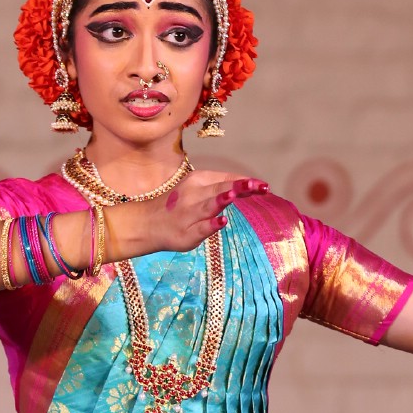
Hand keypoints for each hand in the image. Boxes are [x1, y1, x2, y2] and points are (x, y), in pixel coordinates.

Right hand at [125, 172, 269, 256]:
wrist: (148, 223)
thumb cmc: (179, 206)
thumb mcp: (197, 189)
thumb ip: (220, 186)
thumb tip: (247, 184)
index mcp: (197, 180)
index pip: (225, 179)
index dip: (245, 182)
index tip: (263, 186)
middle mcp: (193, 194)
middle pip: (219, 189)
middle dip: (239, 188)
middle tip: (259, 187)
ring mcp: (189, 214)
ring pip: (208, 206)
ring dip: (221, 200)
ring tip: (235, 195)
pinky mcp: (186, 234)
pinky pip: (200, 228)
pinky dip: (211, 225)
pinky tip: (221, 222)